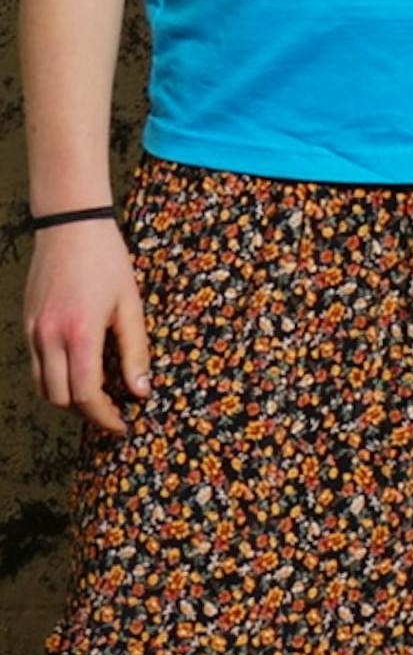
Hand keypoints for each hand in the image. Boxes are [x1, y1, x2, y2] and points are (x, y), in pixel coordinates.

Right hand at [23, 218, 147, 435]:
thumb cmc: (108, 264)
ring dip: (68, 398)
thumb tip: (141, 391)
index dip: (104, 416)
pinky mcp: (27, 325)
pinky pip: (36, 366)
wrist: (71, 229)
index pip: (85, 393)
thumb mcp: (132, 306)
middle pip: (60, 397)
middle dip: (87, 412)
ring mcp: (33, 331)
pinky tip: (78, 372)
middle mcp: (49, 336)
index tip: (122, 426)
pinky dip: (54, 379)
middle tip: (114, 412)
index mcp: (79, 333)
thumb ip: (135, 351)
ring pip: (43, 386)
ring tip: (98, 396)